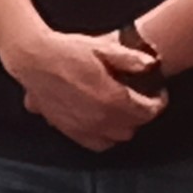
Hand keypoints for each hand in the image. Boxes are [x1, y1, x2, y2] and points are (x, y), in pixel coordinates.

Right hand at [2, 24, 163, 152]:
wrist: (33, 58)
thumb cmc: (66, 51)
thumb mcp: (102, 47)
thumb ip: (130, 59)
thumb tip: (152, 65)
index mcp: (113, 98)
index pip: (149, 111)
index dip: (159, 102)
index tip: (158, 92)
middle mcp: (100, 119)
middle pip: (135, 126)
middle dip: (142, 113)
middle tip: (141, 98)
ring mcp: (84, 127)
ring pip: (118, 138)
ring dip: (125, 125)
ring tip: (123, 110)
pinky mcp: (69, 130)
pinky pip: (97, 144)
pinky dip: (106, 137)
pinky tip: (104, 122)